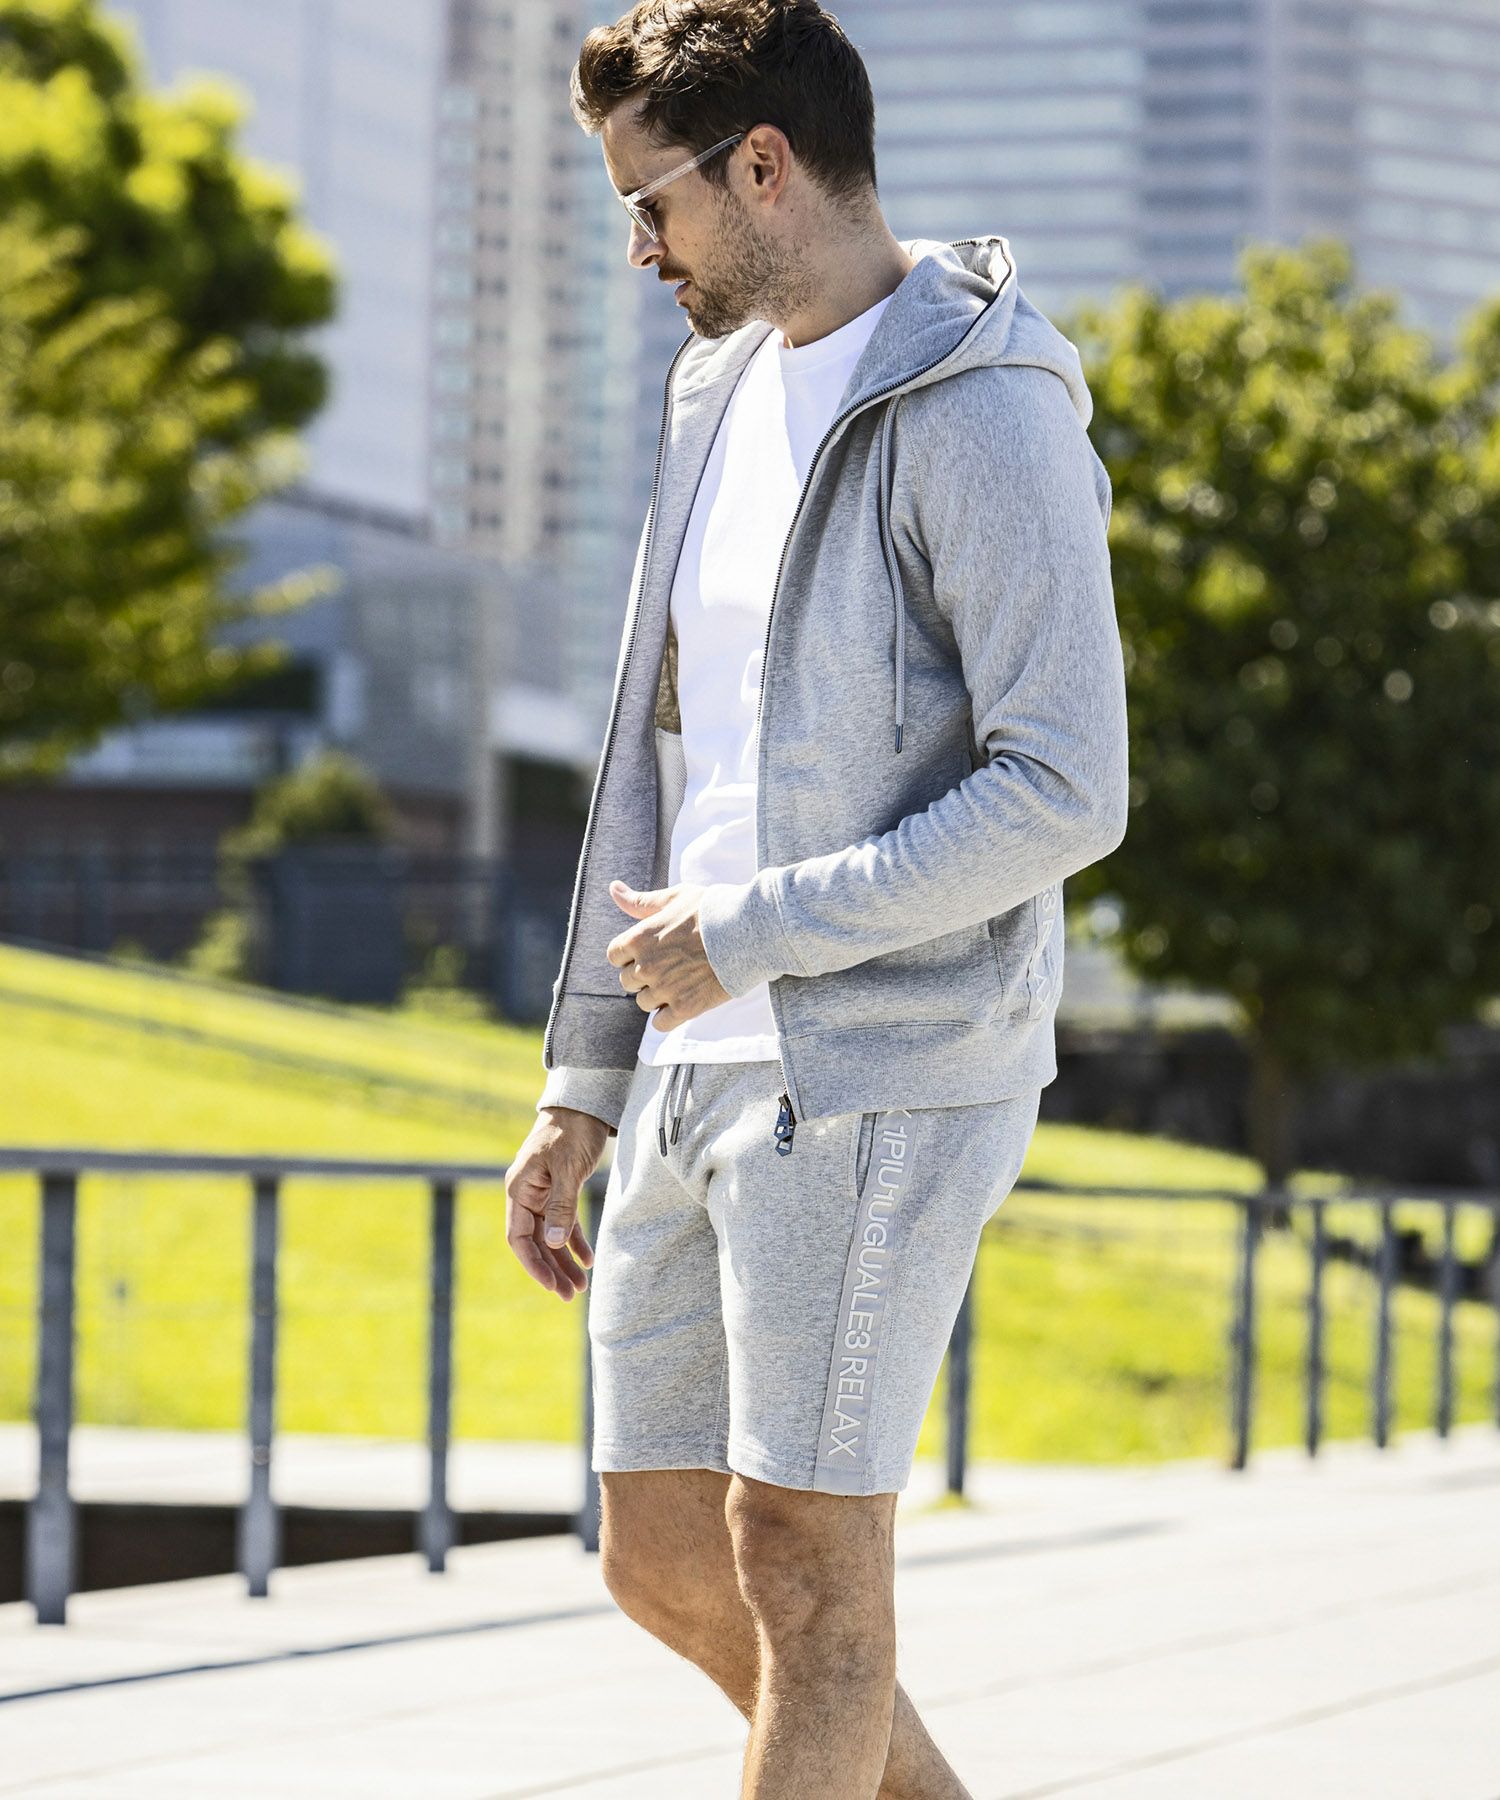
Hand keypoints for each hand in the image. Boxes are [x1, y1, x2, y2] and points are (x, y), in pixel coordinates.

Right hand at [505, 1107, 607, 1300]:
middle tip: (569, 1296)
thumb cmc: (573, 1131)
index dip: (533, 1265)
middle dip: (551, 1270)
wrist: (584, 1103)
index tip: (551, 1287)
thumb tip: (553, 1243)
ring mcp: (542, 1193)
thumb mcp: (568, 1168)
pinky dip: (574, 1241)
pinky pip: (563, 1222)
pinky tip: (587, 1259)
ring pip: (550, 1236)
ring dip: (563, 1260)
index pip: (519, 1238)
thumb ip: (561, 1205)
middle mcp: (527, 1194)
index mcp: (520, 1189)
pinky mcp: (559, 1189)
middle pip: (535, 1242)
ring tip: (580, 1287)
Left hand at [606, 878, 729, 1028]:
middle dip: (643, 975)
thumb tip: (614, 889)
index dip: (629, 954)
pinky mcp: (685, 1008)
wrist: (748, 931)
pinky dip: (667, 1017)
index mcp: (640, 938)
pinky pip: (660, 1024)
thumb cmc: (711, 909)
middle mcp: (647, 965)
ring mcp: (665, 989)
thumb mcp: (674, 898)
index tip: (648, 951)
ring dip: (657, 996)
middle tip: (669, 966)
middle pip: (627, 981)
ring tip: (680, 982)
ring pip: (644, 1003)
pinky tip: (683, 1002)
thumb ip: (640, 901)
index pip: (614, 955)